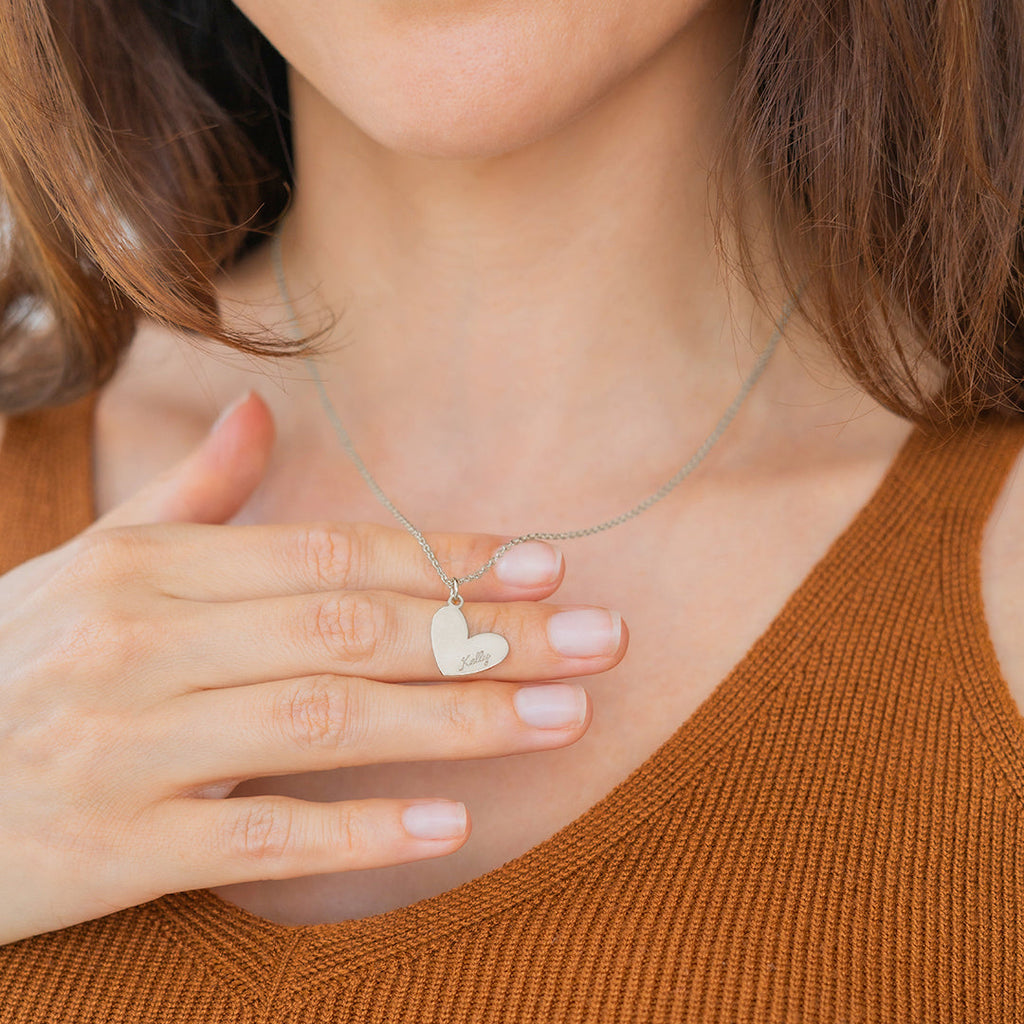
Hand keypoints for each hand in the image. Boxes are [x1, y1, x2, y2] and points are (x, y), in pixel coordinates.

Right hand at [0, 392, 626, 943]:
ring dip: (457, 722)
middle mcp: (145, 644)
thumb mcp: (89, 567)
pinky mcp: (116, 846)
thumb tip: (259, 415)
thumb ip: (190, 497)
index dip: (447, 560)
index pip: (333, 555)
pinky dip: (360, 830)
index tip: (547, 565)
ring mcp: (130, 746)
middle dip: (486, 635)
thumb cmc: (11, 666)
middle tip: (598, 640)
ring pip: (327, 722)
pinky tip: (452, 824)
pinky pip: (261, 836)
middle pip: (353, 629)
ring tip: (561, 719)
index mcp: (149, 568)